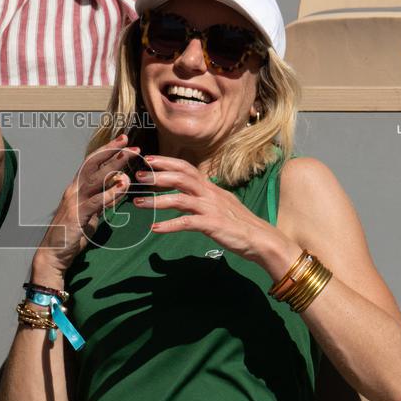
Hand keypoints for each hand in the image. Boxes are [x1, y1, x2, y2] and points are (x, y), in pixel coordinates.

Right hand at [31, 134, 140, 284]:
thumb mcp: (92, 214)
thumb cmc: (72, 234)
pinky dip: (110, 192)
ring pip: (95, 178)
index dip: (107, 151)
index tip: (123, 141)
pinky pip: (95, 201)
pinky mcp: (77, 215)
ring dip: (113, 166)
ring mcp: (74, 201)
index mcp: (76, 188)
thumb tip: (120, 188)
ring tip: (129, 156)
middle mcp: (73, 190)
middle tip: (128, 141)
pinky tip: (122, 186)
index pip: (92, 164)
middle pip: (93, 165)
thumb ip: (105, 201)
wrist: (54, 253)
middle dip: (111, 151)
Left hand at [132, 155, 294, 267]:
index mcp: (211, 187)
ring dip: (157, 200)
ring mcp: (211, 208)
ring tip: (138, 203)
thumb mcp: (221, 204)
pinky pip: (186, 223)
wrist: (262, 240)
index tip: (148, 160)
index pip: (186, 168)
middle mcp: (210, 193)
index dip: (167, 162)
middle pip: (181, 177)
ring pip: (180, 199)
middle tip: (138, 176)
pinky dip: (169, 225)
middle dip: (158, 175)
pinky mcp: (212, 224)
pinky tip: (155, 229)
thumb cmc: (239, 224)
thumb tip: (185, 194)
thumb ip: (203, 197)